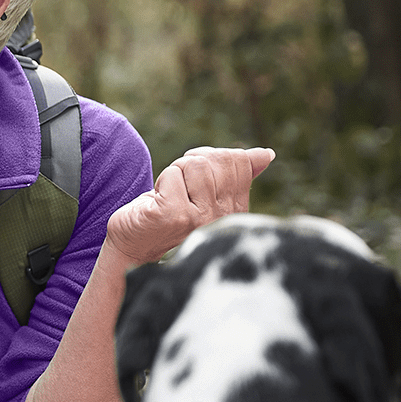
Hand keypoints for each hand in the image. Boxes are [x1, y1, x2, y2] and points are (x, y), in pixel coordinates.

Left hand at [105, 146, 275, 264]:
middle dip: (191, 163)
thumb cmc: (169, 215)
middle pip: (216, 160)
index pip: (238, 161)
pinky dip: (160, 182)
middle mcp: (223, 217)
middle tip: (178, 186)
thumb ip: (235, 175)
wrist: (134, 247)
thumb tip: (266, 154)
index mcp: (236, 209)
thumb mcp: (204, 193)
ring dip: (174, 173)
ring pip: (194, 165)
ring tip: (168, 195)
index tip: (194, 177)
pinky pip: (172, 174)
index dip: (210, 158)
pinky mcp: (174, 215)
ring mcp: (200, 218)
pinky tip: (157, 204)